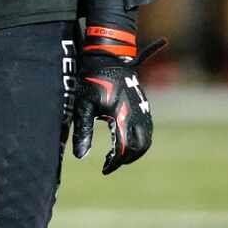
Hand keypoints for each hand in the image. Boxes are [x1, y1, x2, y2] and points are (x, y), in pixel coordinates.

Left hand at [72, 39, 164, 174]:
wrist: (107, 58)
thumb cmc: (92, 80)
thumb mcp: (83, 105)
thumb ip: (83, 131)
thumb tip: (81, 156)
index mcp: (122, 116)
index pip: (123, 148)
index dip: (114, 162)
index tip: (104, 169)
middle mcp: (136, 114)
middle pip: (139, 147)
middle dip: (126, 158)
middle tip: (111, 162)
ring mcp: (142, 110)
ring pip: (146, 139)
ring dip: (134, 151)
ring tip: (117, 155)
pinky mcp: (143, 105)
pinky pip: (147, 129)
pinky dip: (139, 140)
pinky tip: (124, 139)